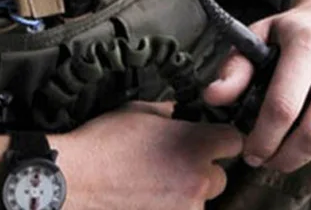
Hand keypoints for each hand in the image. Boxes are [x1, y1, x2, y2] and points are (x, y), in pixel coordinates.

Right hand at [54, 100, 243, 209]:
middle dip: (202, 169)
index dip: (221, 138)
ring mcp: (186, 209)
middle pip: (220, 176)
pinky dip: (171, 206)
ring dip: (186, 192)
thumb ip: (166, 112)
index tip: (210, 139)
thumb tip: (175, 112)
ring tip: (156, 183)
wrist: (77, 180)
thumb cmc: (104, 143)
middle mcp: (198, 180)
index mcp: (194, 145)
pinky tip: (148, 196)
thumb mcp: (137, 111)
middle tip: (174, 164)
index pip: (233, 141)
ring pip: (200, 200)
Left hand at [203, 0, 310, 172]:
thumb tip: (213, 98)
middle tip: (268, 159)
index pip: (284, 105)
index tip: (250, 151)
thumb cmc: (295, 28)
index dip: (263, 138)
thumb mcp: (260, 34)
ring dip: (306, 153)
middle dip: (286, 157)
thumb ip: (235, 67)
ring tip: (290, 138)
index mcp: (308, 43)